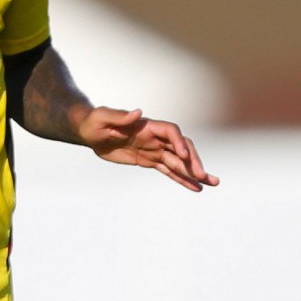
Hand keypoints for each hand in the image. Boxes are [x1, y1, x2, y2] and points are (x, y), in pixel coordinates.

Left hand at [80, 107, 219, 190]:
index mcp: (147, 126)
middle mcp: (154, 137)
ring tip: (211, 184)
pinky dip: (182, 179)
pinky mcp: (149, 160)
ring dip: (195, 172)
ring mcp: (154, 149)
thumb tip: (138, 112)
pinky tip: (195, 188)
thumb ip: (120, 116)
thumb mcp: (102, 117)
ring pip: (179, 162)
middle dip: (193, 161)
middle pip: (181, 147)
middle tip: (203, 176)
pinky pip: (169, 170)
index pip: (171, 131)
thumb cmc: (94, 121)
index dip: (179, 142)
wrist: (89, 132)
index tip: (182, 156)